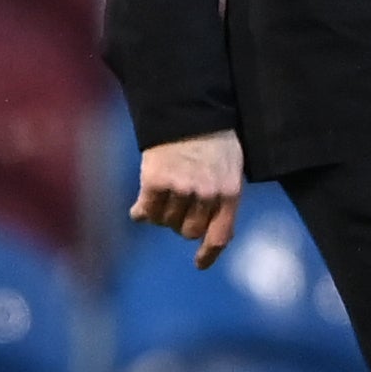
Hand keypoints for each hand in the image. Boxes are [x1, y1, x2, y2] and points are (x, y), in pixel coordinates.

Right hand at [131, 130, 244, 268]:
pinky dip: (141, 212)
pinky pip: (146, 211)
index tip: (198, 264)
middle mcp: (206, 195)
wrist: (186, 108)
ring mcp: (181, 189)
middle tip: (177, 207)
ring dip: (162, 215)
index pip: (221, 234)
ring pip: (166, 222)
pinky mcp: (156, 182)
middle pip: (189, 231)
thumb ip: (222, 196)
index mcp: (229, 192)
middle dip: (182, 223)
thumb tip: (207, 232)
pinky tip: (139, 209)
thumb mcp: (231, 167)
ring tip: (162, 197)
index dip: (209, 253)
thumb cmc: (213, 137)